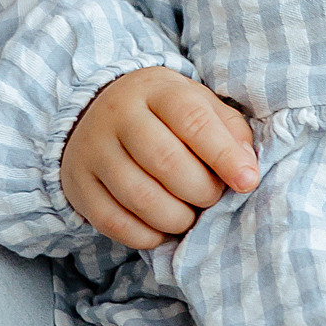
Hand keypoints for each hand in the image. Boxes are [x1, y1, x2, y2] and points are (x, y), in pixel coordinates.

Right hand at [58, 67, 259, 246]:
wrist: (99, 113)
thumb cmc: (166, 115)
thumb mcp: (202, 106)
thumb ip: (231, 133)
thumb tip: (246, 172)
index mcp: (157, 90)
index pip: (193, 121)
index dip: (224, 156)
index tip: (247, 182)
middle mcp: (118, 115)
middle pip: (166, 162)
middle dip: (202, 191)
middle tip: (212, 197)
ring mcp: (93, 151)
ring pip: (140, 197)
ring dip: (177, 218)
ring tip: (190, 214)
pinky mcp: (78, 185)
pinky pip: (114, 223)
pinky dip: (147, 236)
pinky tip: (162, 228)